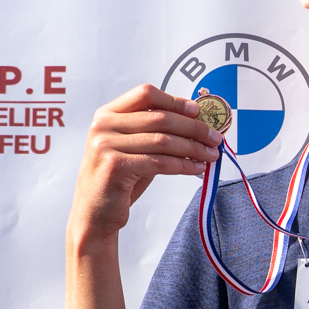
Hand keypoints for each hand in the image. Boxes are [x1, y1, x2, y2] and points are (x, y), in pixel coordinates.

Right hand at [67, 83, 219, 253]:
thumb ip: (155, 132)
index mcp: (107, 114)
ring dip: (193, 148)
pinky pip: (159, 162)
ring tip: (210, 155)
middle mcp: (103, 126)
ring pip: (163, 141)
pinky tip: (196, 168)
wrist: (94, 214)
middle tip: (215, 137)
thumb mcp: (133, 148)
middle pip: (159, 118)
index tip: (198, 111)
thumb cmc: (118, 180)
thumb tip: (196, 123)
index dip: (175, 101)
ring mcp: (106, 145)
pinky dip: (183, 165)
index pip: (146, 94)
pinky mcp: (115, 166)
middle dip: (193, 128)